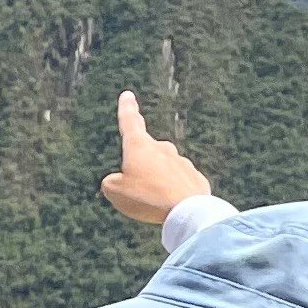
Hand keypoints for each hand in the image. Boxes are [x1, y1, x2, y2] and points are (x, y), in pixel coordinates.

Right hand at [100, 90, 212, 228]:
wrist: (187, 212)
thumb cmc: (147, 198)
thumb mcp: (115, 192)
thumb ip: (112, 182)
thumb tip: (119, 181)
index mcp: (139, 147)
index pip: (130, 122)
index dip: (127, 109)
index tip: (128, 95)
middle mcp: (161, 149)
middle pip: (146, 153)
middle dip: (141, 166)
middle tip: (138, 189)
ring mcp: (181, 162)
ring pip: (163, 169)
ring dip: (157, 182)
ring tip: (155, 202)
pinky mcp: (195, 178)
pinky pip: (179, 183)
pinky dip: (173, 193)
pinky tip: (171, 206)